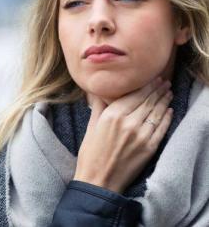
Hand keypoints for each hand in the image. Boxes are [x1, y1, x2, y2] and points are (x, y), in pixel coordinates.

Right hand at [73, 77, 173, 193]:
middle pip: (148, 101)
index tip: (153, 79)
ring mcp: (141, 135)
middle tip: (164, 83)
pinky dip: (167, 117)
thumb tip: (99, 93)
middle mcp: (128, 122)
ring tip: (169, 92)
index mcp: (112, 115)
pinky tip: (169, 110)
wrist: (98, 181)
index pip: (134, 95)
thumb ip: (98, 108)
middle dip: (158, 90)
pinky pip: (162, 128)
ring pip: (157, 112)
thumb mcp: (90, 128)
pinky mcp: (149, 148)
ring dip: (164, 100)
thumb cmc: (90, 155)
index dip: (146, 86)